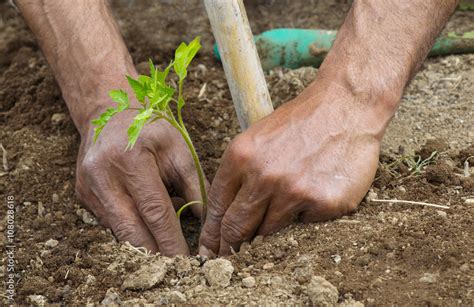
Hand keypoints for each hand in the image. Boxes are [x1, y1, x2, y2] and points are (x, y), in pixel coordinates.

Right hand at [76, 109, 204, 255]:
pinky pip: (109, 222)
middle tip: (175, 267)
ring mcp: (88, 187)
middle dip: (154, 253)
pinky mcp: (82, 195)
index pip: (154, 211)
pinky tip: (145, 231)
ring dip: (141, 246)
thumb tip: (205, 220)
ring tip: (164, 254)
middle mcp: (103, 175)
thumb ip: (193, 184)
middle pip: (131, 229)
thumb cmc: (150, 127)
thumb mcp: (178, 147)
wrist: (108, 111)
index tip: (186, 260)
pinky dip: (129, 230)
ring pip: (117, 230)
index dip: (170, 239)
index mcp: (130, 159)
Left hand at [199, 81, 388, 255]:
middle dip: (230, 247)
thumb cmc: (299, 123)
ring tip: (283, 209)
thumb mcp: (257, 139)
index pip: (216, 207)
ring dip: (271, 230)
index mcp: (241, 157)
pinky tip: (314, 192)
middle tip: (230, 257)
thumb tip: (227, 218)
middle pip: (236, 228)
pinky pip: (305, 225)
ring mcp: (294, 191)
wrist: (344, 107)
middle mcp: (263, 176)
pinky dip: (306, 215)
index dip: (211, 234)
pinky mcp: (323, 203)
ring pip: (269, 233)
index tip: (209, 250)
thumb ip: (240, 176)